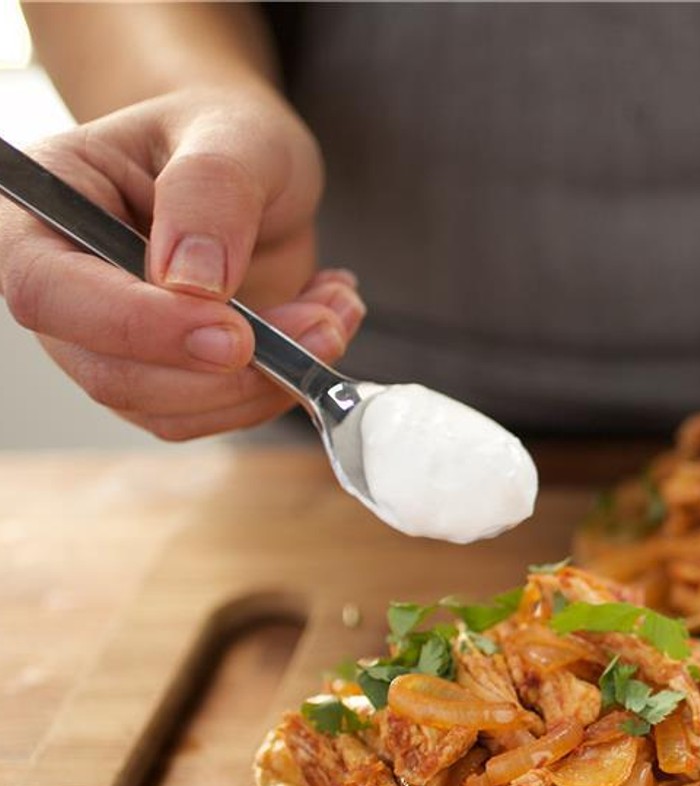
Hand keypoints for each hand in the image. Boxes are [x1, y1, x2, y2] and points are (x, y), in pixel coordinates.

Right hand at [0, 85, 364, 439]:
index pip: (48, 290)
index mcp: (43, 209)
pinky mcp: (170, 375)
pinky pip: (216, 411)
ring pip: (171, 410)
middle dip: (228, 369)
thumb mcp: (232, 134)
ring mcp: (114, 342)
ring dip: (267, 383)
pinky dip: (281, 388)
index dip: (137, 325)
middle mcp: (66, 287)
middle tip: (319, 327)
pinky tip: (320, 327)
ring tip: (330, 316)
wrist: (251, 165)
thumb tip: (193, 283)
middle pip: (111, 373)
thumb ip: (210, 192)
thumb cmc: (224, 134)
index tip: (233, 333)